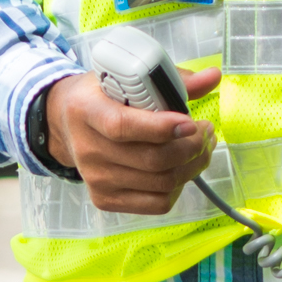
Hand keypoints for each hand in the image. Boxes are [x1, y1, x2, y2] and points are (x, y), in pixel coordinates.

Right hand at [41, 71, 219, 214]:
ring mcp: (96, 179)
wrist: (67, 124)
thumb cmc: (103, 96)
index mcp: (87, 110)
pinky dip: (178, 187)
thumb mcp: (127, 77)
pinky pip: (155, 204)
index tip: (190, 122)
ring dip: (192, 166)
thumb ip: (171, 79)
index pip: (123, 126)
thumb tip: (213, 77)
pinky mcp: (105, 199)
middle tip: (205, 131)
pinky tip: (183, 169)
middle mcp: (88, 149)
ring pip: (160, 183)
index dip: (161, 128)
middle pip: (151, 160)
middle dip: (191, 147)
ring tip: (202, 147)